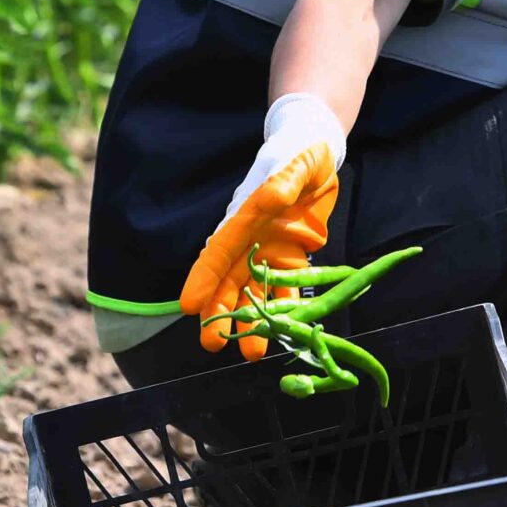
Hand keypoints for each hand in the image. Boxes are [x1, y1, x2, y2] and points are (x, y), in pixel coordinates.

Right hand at [180, 93, 344, 356]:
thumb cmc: (299, 154)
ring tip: (251, 353)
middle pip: (229, 281)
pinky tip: (283, 335)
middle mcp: (250, 239)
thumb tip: (271, 196)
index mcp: (244, 217)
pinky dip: (285, 310)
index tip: (189, 305)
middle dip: (219, 313)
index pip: (219, 251)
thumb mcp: (295, 164)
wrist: (316, 153)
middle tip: (211, 345)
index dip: (204, 279)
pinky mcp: (291, 256)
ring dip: (252, 321)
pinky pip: (287, 288)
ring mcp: (269, 250)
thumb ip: (284, 181)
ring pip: (255, 292)